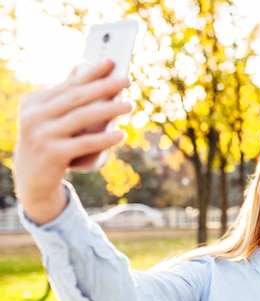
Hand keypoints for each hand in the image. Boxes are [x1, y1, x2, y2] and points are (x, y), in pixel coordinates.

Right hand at [13, 60, 131, 223]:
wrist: (33, 181)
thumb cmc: (50, 144)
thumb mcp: (52, 120)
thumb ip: (65, 98)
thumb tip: (82, 68)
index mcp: (34, 103)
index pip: (68, 84)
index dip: (91, 72)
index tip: (111, 62)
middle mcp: (33, 116)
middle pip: (76, 97)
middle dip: (103, 86)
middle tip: (126, 80)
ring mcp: (41, 135)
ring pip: (81, 117)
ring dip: (108, 109)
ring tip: (129, 105)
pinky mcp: (52, 154)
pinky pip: (84, 143)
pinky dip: (104, 139)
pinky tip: (120, 134)